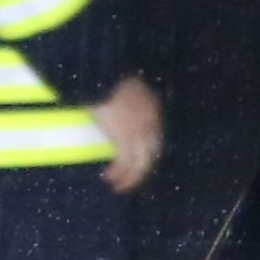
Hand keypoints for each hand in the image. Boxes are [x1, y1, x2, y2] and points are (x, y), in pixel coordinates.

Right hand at [95, 75, 163, 193]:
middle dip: (141, 171)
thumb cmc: (109, 78)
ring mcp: (139, 132)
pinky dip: (119, 173)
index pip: (156, 139)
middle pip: (151, 155)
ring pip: (140, 163)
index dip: (148, 154)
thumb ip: (129, 105)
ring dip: (129, 178)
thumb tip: (121, 117)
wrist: (103, 73)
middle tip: (130, 181)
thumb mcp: (126, 91)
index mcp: (153, 110)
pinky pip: (125, 163)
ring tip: (118, 185)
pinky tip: (110, 177)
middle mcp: (151, 124)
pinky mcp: (124, 138)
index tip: (137, 163)